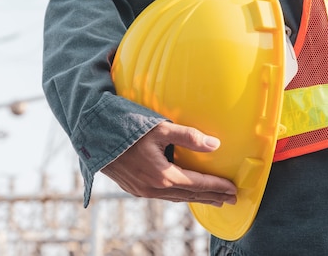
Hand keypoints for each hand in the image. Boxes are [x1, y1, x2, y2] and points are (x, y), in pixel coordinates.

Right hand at [101, 121, 236, 206]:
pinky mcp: (134, 188)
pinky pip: (162, 196)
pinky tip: (182, 192)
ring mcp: (142, 190)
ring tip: (212, 199)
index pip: (198, 184)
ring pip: (175, 198)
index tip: (234, 189)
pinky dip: (178, 195)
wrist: (94, 137)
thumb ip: (188, 136)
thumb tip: (215, 145)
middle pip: (189, 195)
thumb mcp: (160, 129)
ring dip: (196, 198)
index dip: (217, 187)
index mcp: (163, 175)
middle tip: (230, 199)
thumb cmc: (127, 129)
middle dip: (212, 197)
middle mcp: (153, 188)